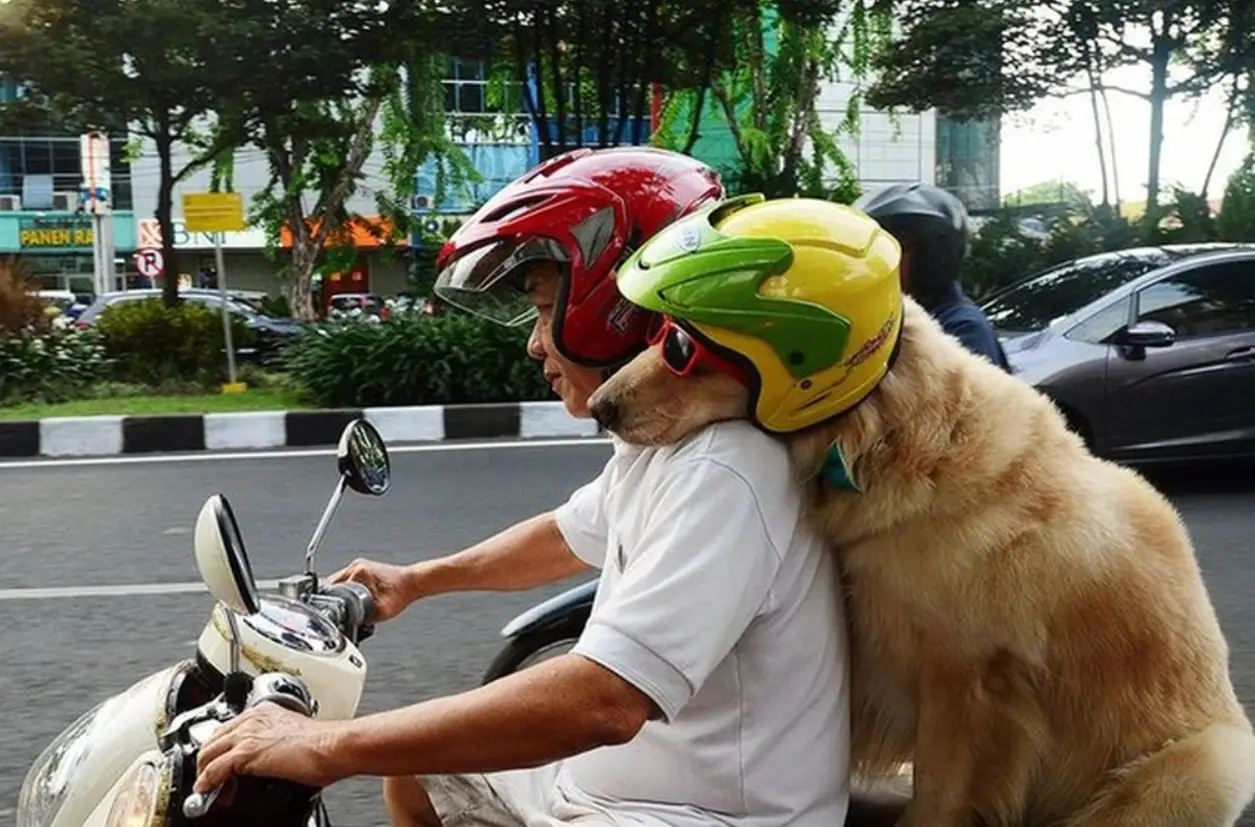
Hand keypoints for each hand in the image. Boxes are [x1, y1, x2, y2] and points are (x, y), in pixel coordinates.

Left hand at [194, 704, 341, 795]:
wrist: (333, 746)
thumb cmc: (325, 744)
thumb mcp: (295, 737)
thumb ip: (278, 743)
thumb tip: (276, 761)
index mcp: (265, 712)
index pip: (229, 728)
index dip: (221, 748)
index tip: (220, 762)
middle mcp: (253, 719)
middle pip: (213, 739)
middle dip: (207, 760)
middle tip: (210, 779)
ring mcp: (248, 735)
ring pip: (208, 753)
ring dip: (203, 773)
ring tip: (208, 789)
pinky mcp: (246, 753)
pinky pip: (214, 770)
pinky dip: (206, 782)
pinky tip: (207, 791)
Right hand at [326, 558, 421, 621]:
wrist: (413, 582)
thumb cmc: (402, 592)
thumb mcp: (383, 611)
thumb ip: (366, 619)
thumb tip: (353, 626)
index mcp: (359, 571)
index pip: (333, 588)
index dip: (332, 602)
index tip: (332, 610)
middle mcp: (357, 565)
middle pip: (333, 584)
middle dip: (334, 597)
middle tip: (339, 609)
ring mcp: (359, 565)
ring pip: (338, 581)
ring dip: (339, 593)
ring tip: (345, 604)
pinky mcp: (362, 568)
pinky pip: (346, 579)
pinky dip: (345, 589)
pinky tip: (350, 598)